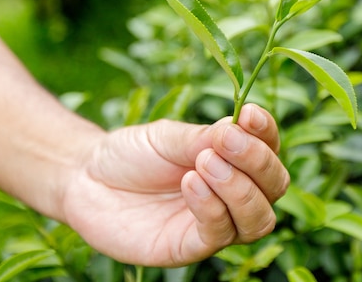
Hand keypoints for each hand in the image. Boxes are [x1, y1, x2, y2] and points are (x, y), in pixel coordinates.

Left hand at [61, 104, 288, 266]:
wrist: (86, 179)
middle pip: (275, 185)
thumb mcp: (168, 136)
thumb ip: (204, 137)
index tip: (249, 114)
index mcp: (234, 160)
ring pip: (259, 218)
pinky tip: (189, 184)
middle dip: (256, 161)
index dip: (266, 133)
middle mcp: (234, 193)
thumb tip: (240, 128)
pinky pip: (219, 234)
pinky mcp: (190, 246)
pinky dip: (211, 207)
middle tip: (224, 141)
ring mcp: (217, 222)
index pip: (270, 148)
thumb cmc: (133, 154)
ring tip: (204, 164)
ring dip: (240, 189)